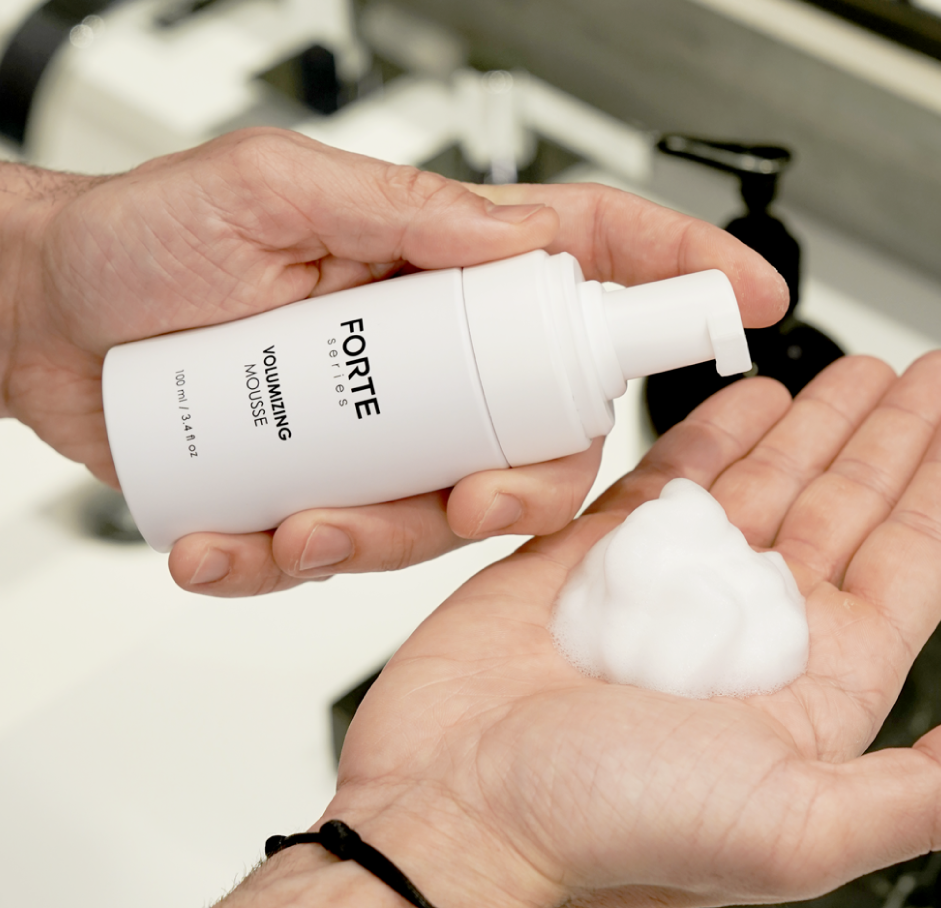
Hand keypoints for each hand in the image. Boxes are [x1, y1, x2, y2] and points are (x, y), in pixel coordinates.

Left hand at [0, 128, 786, 595]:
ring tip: (289, 524)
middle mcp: (431, 357)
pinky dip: (283, 561)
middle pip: (541, 429)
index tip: (747, 297)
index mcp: (443, 267)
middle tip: (466, 496)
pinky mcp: (325, 486)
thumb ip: (405, 211)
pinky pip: (343, 546)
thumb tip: (521, 239)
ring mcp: (383, 430)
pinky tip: (225, 543)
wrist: (53, 318)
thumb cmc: (152, 237)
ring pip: (443, 511)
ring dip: (375, 537)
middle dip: (521, 483)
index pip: (588, 258)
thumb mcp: (278, 188)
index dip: (679, 274)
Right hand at [320, 351, 940, 907]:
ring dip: (812, 424)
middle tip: (929, 375)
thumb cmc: (607, 832)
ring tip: (852, 371)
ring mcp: (668, 586)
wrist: (458, 810)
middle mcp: (743, 632)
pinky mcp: (593, 556)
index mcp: (805, 687)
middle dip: (889, 436)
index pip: (905, 565)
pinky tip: (750, 399)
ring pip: (761, 481)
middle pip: (843, 507)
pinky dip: (711, 432)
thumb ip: (922, 791)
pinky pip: (668, 475)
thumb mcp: (794, 830)